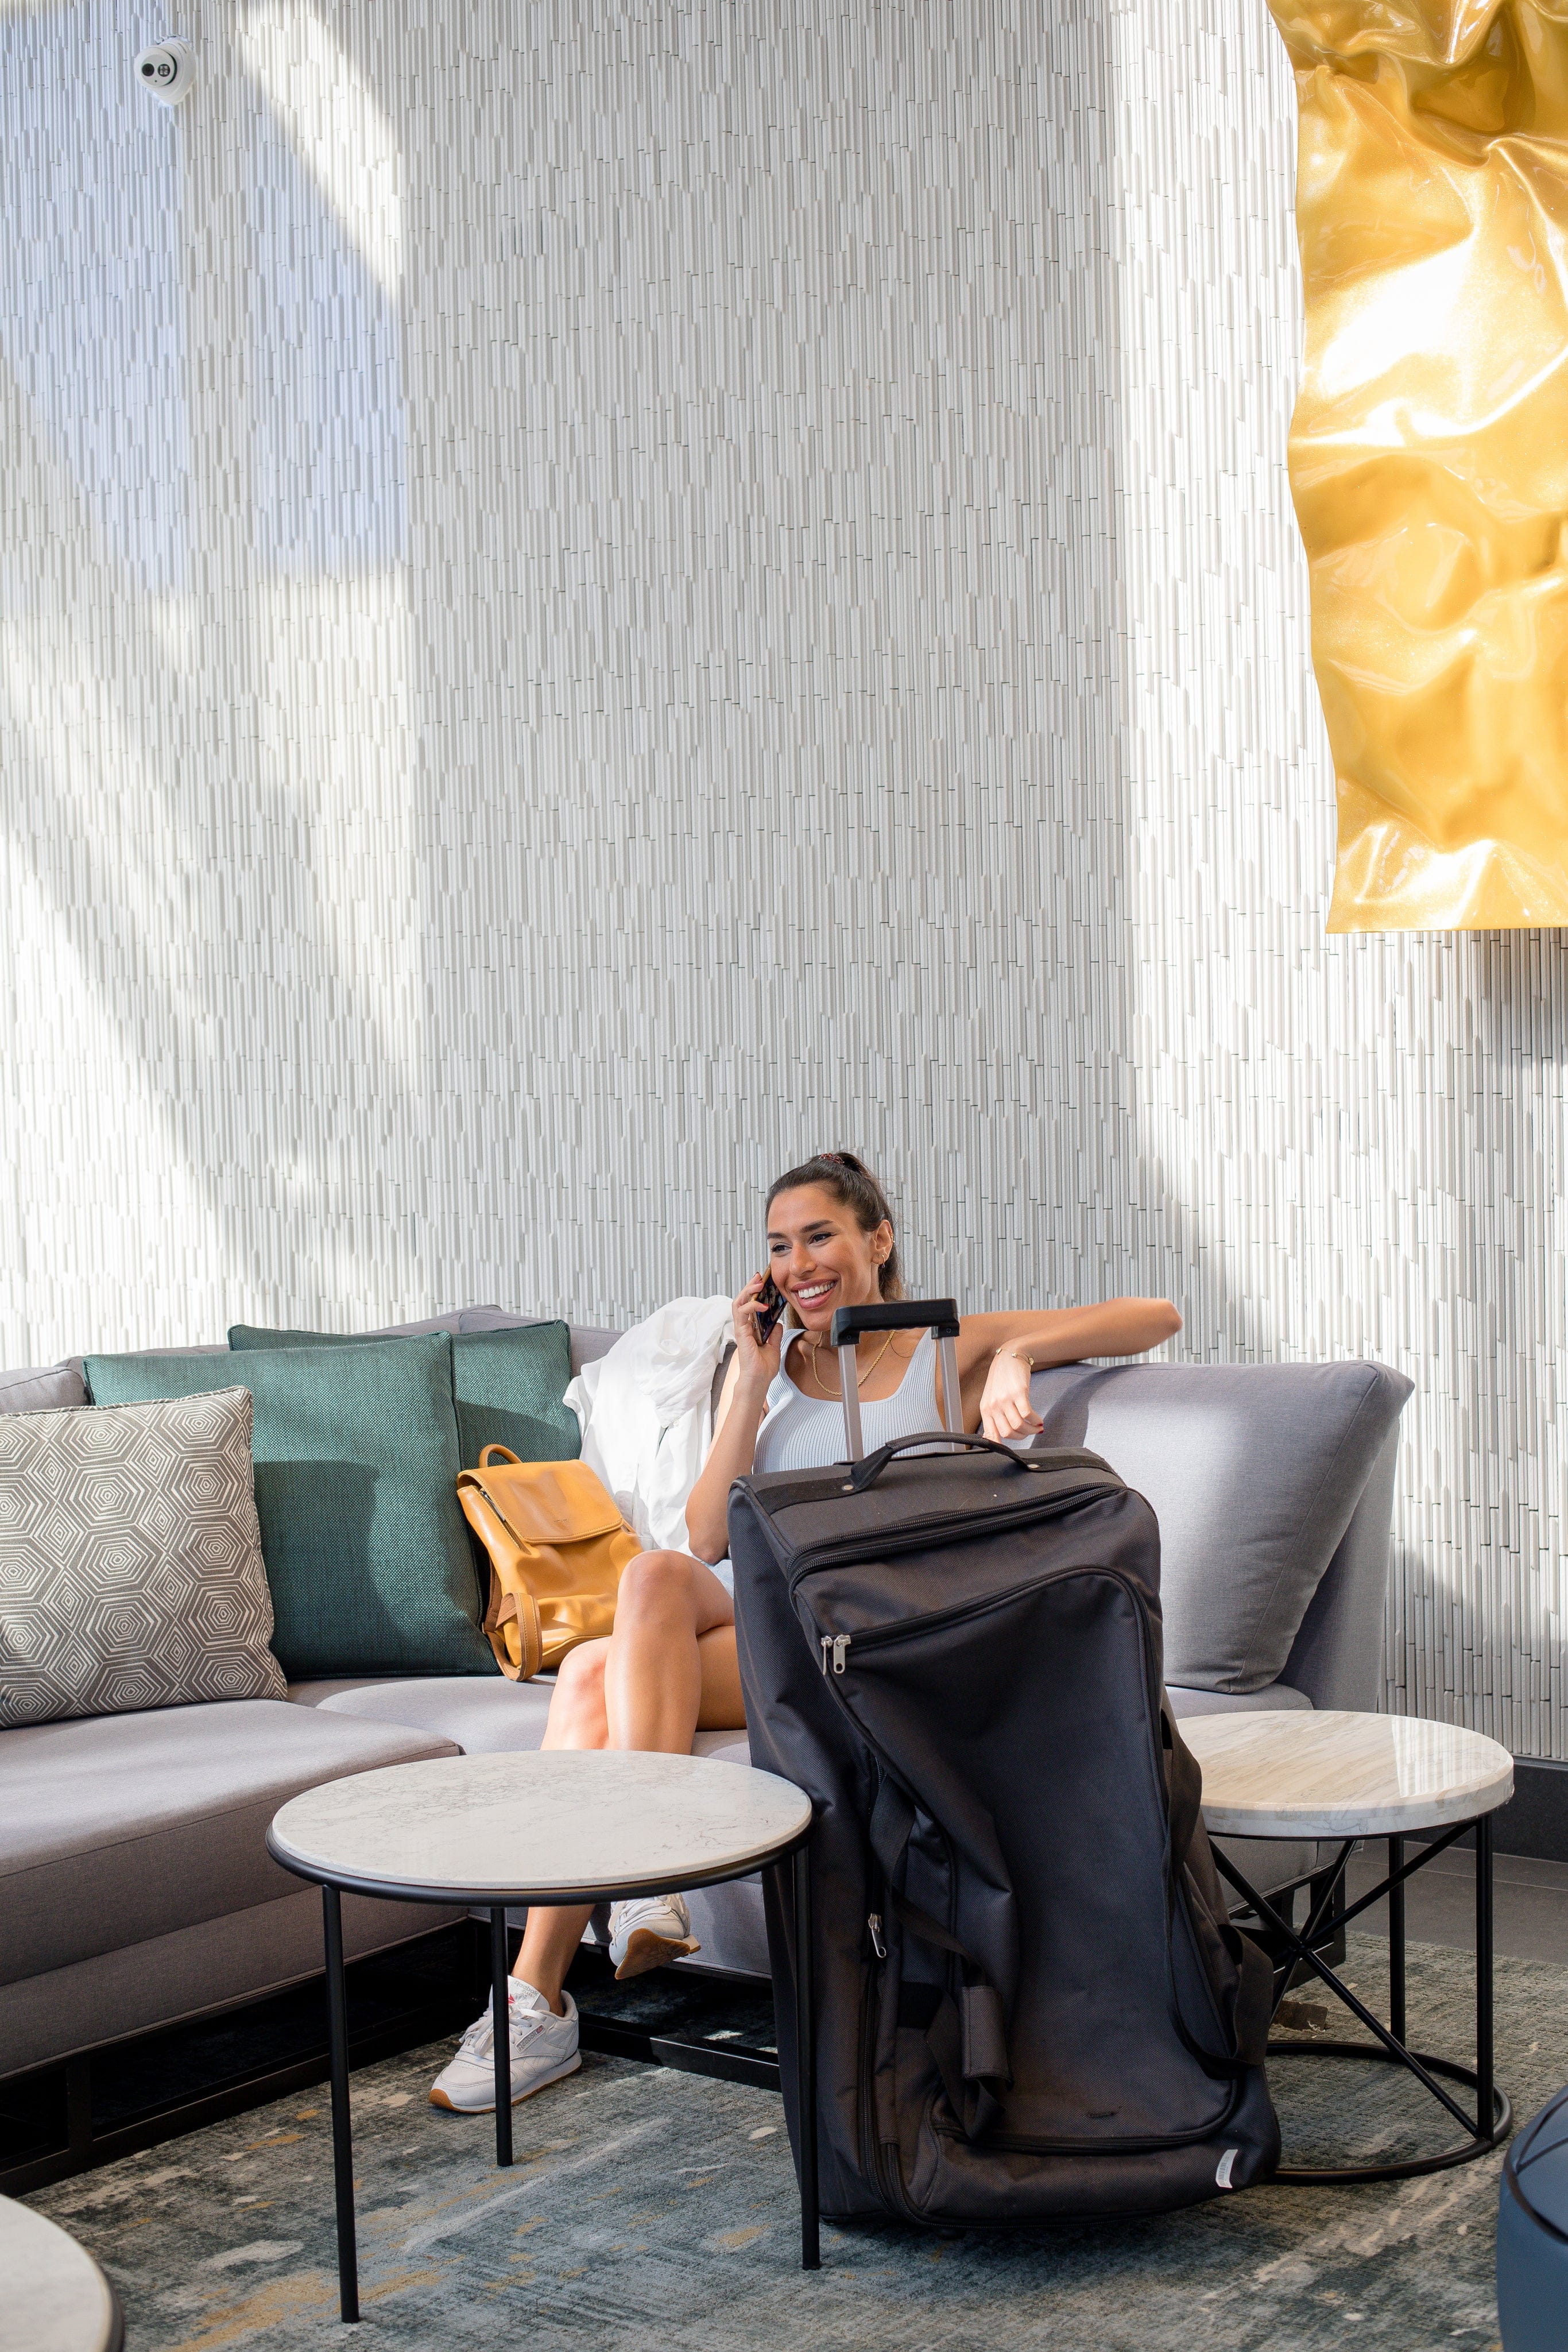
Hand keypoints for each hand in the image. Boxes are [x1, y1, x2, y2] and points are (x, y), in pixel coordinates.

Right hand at [732, 1274, 783, 1391]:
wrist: (758, 1382)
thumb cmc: (763, 1368)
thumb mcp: (774, 1346)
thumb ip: (774, 1333)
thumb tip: (778, 1322)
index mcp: (750, 1328)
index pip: (748, 1304)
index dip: (754, 1292)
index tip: (763, 1281)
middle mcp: (743, 1327)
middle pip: (742, 1300)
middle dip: (750, 1286)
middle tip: (760, 1276)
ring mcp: (741, 1329)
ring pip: (738, 1302)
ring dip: (748, 1290)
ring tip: (758, 1283)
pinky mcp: (741, 1333)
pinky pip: (742, 1313)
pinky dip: (752, 1306)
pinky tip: (763, 1304)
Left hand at [979, 1348, 1043, 1442]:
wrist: (1009, 1358)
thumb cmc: (1000, 1379)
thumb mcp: (991, 1399)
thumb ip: (993, 1418)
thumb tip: (992, 1438)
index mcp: (986, 1410)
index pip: (992, 1435)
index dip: (1003, 1445)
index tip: (1012, 1447)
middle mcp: (994, 1405)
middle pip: (1008, 1433)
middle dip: (1022, 1437)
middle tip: (1030, 1432)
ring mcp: (1006, 1399)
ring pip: (1019, 1425)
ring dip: (1031, 1430)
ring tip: (1037, 1427)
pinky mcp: (1019, 1392)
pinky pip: (1028, 1414)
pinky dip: (1036, 1420)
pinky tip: (1039, 1419)